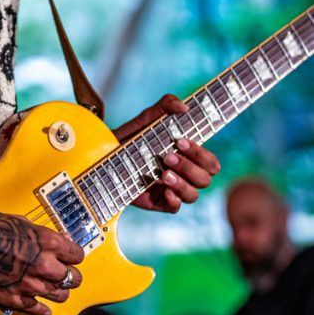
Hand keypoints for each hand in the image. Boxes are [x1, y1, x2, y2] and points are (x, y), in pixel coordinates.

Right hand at [0, 211, 83, 314]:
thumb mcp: (23, 222)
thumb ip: (45, 235)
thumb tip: (62, 239)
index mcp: (48, 243)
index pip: (77, 255)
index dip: (73, 256)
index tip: (70, 257)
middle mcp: (43, 265)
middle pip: (74, 279)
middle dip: (71, 275)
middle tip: (65, 273)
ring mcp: (30, 284)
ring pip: (60, 296)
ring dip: (59, 291)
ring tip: (54, 288)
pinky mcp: (14, 297)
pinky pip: (36, 308)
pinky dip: (41, 309)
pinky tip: (44, 308)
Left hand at [113, 94, 220, 212]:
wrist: (104, 154)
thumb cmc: (131, 136)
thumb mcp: (146, 119)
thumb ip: (164, 106)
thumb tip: (183, 106)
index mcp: (187, 156)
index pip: (210, 162)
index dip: (201, 154)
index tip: (181, 141)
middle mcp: (183, 174)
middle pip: (205, 179)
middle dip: (190, 168)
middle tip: (167, 157)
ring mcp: (171, 188)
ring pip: (193, 195)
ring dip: (182, 184)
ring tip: (162, 174)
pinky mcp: (157, 201)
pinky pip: (175, 208)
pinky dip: (174, 201)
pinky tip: (164, 190)